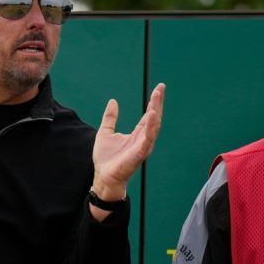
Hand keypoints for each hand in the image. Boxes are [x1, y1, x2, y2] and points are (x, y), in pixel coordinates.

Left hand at [91, 83, 164, 201]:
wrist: (103, 176)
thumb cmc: (106, 159)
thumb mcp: (105, 132)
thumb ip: (110, 118)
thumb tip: (113, 101)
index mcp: (137, 134)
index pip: (149, 115)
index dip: (154, 101)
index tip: (159, 88)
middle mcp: (143, 139)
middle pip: (154, 118)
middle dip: (158, 102)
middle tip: (161, 87)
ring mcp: (143, 146)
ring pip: (153, 126)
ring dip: (156, 111)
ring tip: (157, 96)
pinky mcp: (139, 154)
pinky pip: (147, 138)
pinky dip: (150, 126)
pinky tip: (152, 115)